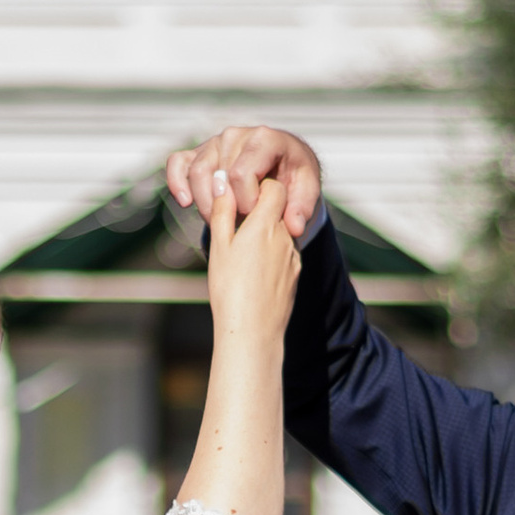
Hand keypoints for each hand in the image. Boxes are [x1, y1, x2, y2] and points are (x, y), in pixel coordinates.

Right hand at [165, 120, 325, 238]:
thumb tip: (293, 228)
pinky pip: (177, 163)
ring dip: (205, 204)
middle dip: (227, 207)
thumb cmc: (295, 175)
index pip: (241, 173)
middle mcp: (237, 135)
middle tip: (240, 223)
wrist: (283, 163)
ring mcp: (216, 142)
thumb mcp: (308, 188)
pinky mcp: (199, 152)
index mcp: (265, 138)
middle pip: (218, 177)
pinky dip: (177, 183)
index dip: (246, 202)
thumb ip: (303, 207)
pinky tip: (186, 203)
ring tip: (220, 221)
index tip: (257, 214)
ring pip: (197, 173)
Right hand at [206, 169, 298, 349]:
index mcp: (266, 224)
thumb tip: (223, 183)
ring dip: (266, 234)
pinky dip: (272, 254)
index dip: (258, 187)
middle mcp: (285, 236)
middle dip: (260, 211)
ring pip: (281, 232)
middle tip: (237, 225)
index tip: (241, 198)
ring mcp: (293, 256)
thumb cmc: (231, 289)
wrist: (253, 331)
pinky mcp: (295, 274)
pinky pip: (285, 253)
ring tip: (243, 255)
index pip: (274, 187)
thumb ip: (223, 212)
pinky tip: (254, 272)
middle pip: (279, 209)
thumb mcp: (220, 246)